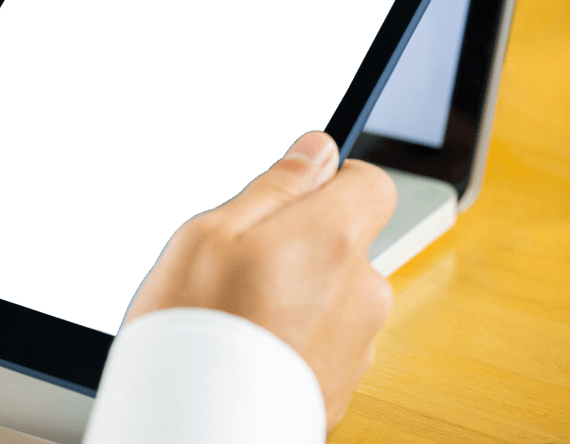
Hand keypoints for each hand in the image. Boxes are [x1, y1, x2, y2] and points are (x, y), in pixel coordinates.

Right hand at [123, 131, 396, 431]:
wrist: (199, 427)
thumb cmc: (197, 328)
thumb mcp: (212, 232)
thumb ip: (275, 187)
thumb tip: (316, 152)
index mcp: (335, 240)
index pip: (372, 184)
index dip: (332, 182)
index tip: (293, 195)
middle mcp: (363, 291)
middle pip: (347, 245)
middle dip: (303, 247)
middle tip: (240, 267)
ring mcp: (358, 346)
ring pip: (335, 297)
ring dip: (298, 297)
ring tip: (240, 316)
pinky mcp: (343, 387)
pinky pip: (325, 343)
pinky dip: (295, 340)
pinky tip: (251, 348)